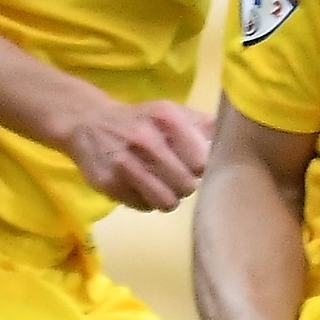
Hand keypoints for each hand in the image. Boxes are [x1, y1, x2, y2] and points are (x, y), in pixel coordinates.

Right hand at [65, 97, 209, 211]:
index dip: (200, 168)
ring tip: (162, 187)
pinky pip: (144, 207)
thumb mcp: (170, 112)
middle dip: (185, 185)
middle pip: (187, 185)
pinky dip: (146, 201)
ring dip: (168, 198)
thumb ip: (202, 124)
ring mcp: (125, 163)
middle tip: (177, 178)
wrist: (88, 122)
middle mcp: (146, 139)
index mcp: (167, 119)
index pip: (202, 162)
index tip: (192, 165)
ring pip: (167, 202)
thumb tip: (231, 138)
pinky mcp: (110, 183)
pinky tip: (140, 187)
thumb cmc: (139, 120)